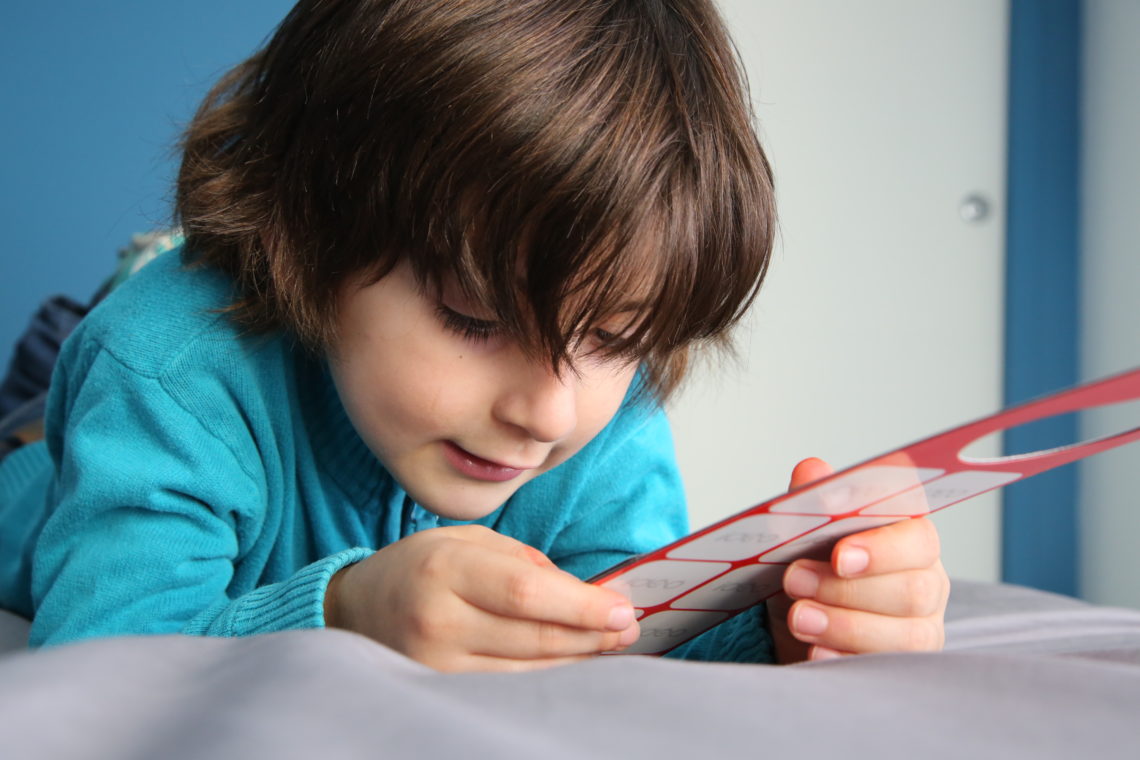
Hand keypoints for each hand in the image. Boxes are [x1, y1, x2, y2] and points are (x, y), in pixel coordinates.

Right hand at [324, 525, 638, 671]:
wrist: (358, 608)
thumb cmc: (422, 566)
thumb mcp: (467, 541)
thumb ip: (523, 561)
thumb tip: (584, 594)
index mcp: (445, 567)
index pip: (526, 592)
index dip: (580, 605)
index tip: (620, 608)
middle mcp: (436, 619)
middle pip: (532, 635)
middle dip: (590, 635)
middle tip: (627, 629)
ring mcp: (434, 664)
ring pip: (526, 669)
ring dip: (576, 659)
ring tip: (610, 645)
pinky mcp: (438, 690)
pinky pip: (507, 687)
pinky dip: (546, 675)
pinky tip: (571, 663)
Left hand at [766, 458, 949, 662]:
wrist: (799, 624)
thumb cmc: (813, 569)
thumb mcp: (802, 536)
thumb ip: (811, 503)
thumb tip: (812, 470)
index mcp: (909, 539)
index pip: (918, 537)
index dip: (883, 547)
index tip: (839, 554)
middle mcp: (927, 581)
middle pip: (914, 589)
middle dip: (848, 589)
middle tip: (795, 581)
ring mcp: (922, 628)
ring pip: (905, 634)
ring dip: (844, 625)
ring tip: (799, 618)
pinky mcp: (904, 665)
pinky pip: (885, 669)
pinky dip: (844, 659)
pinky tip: (814, 653)